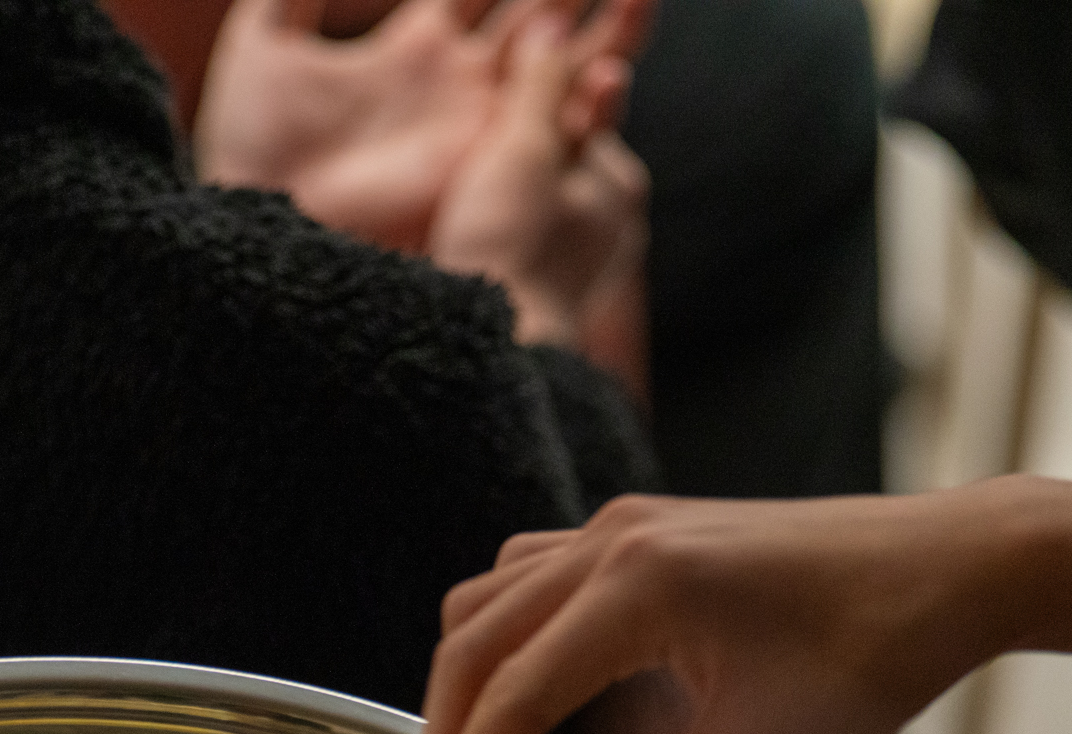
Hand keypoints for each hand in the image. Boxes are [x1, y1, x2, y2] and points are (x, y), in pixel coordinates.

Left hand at [196, 0, 650, 252]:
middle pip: (540, 23)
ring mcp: (482, 128)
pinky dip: (588, 96)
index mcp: (417, 51)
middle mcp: (461, 88)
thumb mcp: (263, 49)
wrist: (262, 224)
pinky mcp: (488, 168)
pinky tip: (611, 66)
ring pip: (565, 71)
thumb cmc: (249, 146)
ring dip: (608, 34)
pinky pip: (555, 129)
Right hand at [413, 482, 1042, 733]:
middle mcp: (613, 540)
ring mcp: (623, 525)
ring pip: (489, 605)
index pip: (512, 696)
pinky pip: (531, 582)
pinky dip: (513, 650)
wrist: (953, 565)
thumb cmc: (877, 652)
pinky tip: (554, 713)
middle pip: (474, 645)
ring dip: (477, 693)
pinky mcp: (641, 530)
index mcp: (639, 587)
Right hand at [427, 12, 645, 345]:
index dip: (542, 72)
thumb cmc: (511, 248)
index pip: (585, 101)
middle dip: (525, 125)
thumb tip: (553, 21)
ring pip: (533, 197)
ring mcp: (572, 268)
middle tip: (479, 107)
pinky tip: (455, 220)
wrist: (493, 360)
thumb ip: (538, 84)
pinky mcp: (532, 300)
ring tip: (462, 169)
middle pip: (559, 150)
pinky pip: (511, 238)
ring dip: (500, 175)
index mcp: (617, 183)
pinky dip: (488, 219)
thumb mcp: (524, 147)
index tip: (506, 49)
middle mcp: (606, 226)